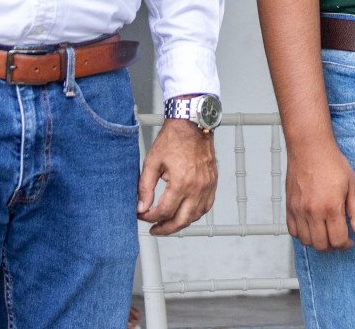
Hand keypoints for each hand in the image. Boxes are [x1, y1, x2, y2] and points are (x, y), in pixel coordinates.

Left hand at [137, 119, 217, 235]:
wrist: (193, 125)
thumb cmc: (173, 140)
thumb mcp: (152, 162)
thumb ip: (145, 188)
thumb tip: (141, 207)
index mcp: (181, 182)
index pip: (164, 211)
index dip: (150, 217)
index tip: (142, 215)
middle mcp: (197, 187)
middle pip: (181, 220)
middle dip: (165, 228)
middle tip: (154, 229)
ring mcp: (207, 186)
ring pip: (195, 216)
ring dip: (180, 223)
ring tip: (167, 223)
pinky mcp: (212, 183)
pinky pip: (206, 207)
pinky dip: (195, 214)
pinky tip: (184, 213)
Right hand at [285, 137, 354, 251]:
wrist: (310, 147)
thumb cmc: (332, 163)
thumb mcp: (353, 187)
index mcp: (331, 206)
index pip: (338, 240)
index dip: (347, 245)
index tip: (350, 240)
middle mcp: (312, 211)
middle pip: (322, 245)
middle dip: (333, 246)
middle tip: (339, 238)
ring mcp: (298, 210)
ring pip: (306, 241)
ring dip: (318, 242)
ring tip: (326, 232)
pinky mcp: (289, 206)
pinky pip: (293, 231)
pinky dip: (302, 235)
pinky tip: (312, 227)